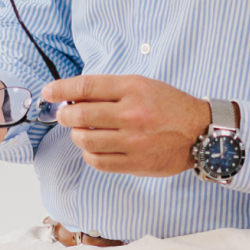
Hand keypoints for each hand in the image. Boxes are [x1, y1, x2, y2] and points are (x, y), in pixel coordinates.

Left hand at [46, 74, 210, 175]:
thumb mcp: (142, 86)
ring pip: (86, 140)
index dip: (61, 88)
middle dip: (64, 114)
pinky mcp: (136, 163)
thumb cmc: (169, 106)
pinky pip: (98, 162)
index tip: (49, 92)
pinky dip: (89, 154)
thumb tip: (73, 97)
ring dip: (76, 135)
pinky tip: (94, 148)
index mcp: (133, 89)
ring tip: (81, 131)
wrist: (200, 131)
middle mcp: (132, 114)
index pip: (86, 87)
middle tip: (64, 114)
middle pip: (81, 115)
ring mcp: (133, 141)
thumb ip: (109, 91)